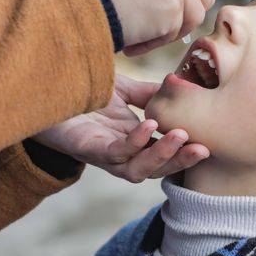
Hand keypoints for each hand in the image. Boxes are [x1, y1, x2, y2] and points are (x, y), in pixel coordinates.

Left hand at [32, 73, 208, 181]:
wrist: (43, 91)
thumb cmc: (81, 93)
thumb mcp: (123, 90)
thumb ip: (150, 93)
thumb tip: (181, 86)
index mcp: (134, 141)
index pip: (165, 153)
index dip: (187, 151)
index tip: (212, 140)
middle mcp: (122, 154)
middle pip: (156, 169)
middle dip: (181, 161)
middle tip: (204, 148)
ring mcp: (105, 154)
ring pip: (139, 169)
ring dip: (162, 156)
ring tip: (183, 137)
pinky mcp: (88, 149)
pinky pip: (116, 153)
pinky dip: (135, 141)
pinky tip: (148, 125)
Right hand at [77, 0, 214, 55]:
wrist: (70, 6)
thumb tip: (187, 0)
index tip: (169, 13)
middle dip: (183, 16)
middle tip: (152, 26)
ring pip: (194, 14)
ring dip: (168, 32)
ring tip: (137, 32)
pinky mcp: (172, 0)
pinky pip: (178, 32)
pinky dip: (156, 42)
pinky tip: (133, 39)